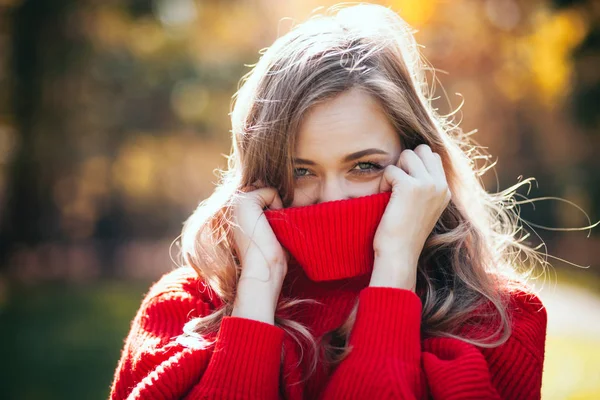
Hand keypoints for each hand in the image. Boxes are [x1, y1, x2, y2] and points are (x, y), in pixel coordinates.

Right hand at [231, 181, 288, 323]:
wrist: (262, 272)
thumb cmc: (269, 257)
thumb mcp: (268, 230)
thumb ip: (268, 212)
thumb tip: (281, 195)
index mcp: (232, 213)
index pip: (261, 195)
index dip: (272, 209)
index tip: (268, 231)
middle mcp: (230, 205)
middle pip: (264, 191)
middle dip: (274, 207)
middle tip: (270, 231)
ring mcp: (234, 201)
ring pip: (267, 190)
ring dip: (276, 208)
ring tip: (269, 229)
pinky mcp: (244, 201)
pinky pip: (271, 191)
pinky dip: (278, 206)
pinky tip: (270, 226)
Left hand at [371, 145, 450, 290]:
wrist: (398, 255)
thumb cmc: (402, 235)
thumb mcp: (420, 208)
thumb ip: (423, 187)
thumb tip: (412, 159)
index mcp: (445, 190)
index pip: (432, 156)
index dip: (412, 166)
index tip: (404, 189)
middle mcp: (441, 185)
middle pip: (421, 150)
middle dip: (405, 162)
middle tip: (397, 187)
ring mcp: (428, 184)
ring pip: (407, 155)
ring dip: (394, 171)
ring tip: (391, 194)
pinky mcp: (411, 186)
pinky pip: (391, 169)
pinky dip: (383, 183)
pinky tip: (385, 200)